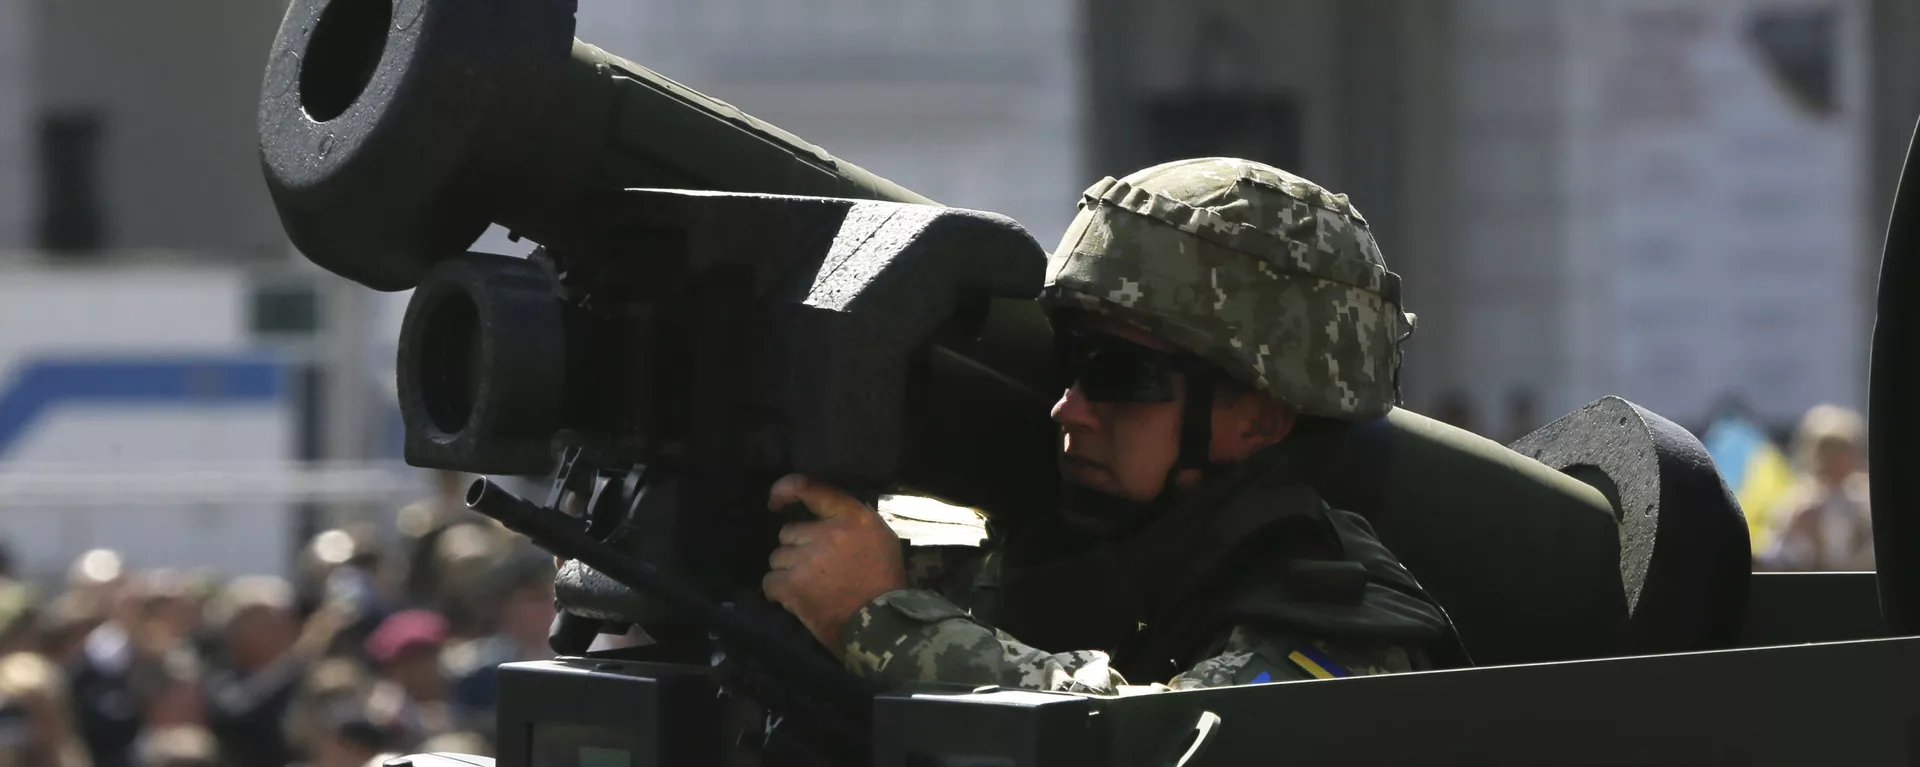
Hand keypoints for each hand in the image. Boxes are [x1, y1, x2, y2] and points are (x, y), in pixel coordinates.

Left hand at [762, 474, 907, 648]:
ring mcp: (808, 558)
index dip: (786, 489)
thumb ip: (853, 524)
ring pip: (778, 558)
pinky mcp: (793, 585)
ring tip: (808, 588)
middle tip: (813, 570)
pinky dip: (778, 592)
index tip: (775, 501)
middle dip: (796, 550)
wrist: (883, 625)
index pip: (811, 488)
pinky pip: (770, 581)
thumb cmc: (886, 584)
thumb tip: (823, 520)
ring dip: (788, 572)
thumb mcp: (881, 540)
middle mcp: (828, 532)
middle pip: (789, 532)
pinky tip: (794, 601)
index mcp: (854, 517)